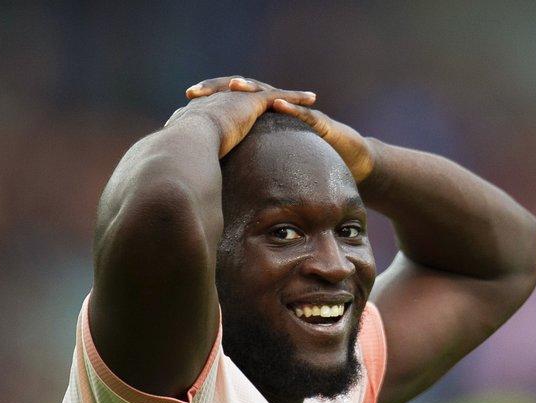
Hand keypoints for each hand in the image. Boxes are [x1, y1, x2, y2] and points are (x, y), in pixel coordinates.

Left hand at [184, 76, 375, 182]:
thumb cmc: (307, 162)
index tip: (184, 101)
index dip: (208, 100)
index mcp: (261, 117)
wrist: (350, 160)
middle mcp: (276, 108)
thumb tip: (215, 181)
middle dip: (222, 87)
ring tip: (238, 87)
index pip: (230, 103)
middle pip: (245, 91)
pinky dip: (290, 107)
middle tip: (198, 90)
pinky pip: (302, 113)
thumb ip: (247, 164)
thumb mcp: (270, 163)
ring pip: (272, 95)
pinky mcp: (318, 120)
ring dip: (254, 90)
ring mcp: (297, 111)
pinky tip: (278, 104)